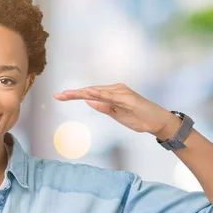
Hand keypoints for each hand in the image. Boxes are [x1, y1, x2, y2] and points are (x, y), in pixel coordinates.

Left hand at [53, 83, 180, 139]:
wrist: (156, 122)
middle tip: (56, 96)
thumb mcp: (116, 114)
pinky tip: (88, 92)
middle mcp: (116, 89)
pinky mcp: (128, 98)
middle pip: (90, 91)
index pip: (89, 94)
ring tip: (67, 94)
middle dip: (73, 93)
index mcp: (112, 94)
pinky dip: (98, 93)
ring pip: (98, 92)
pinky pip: (110, 96)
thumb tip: (88, 101)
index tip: (59, 97)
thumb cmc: (139, 118)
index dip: (74, 95)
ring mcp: (122, 92)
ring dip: (82, 92)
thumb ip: (103, 107)